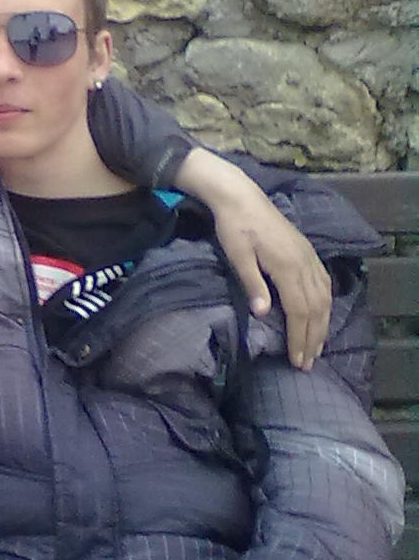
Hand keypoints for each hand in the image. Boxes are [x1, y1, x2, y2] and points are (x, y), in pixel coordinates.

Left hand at [175, 149, 330, 368]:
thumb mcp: (238, 256)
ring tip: (317, 347)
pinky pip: (324, 283)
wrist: (241, 196)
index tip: (297, 360)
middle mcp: (303, 263)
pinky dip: (325, 304)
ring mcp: (308, 257)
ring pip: (323, 297)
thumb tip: (262, 314)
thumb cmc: (234, 227)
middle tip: (307, 364)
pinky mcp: (307, 251)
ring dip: (322, 325)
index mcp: (287, 266)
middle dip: (313, 338)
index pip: (298, 311)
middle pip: (315, 309)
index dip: (299, 338)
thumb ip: (252, 284)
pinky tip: (322, 315)